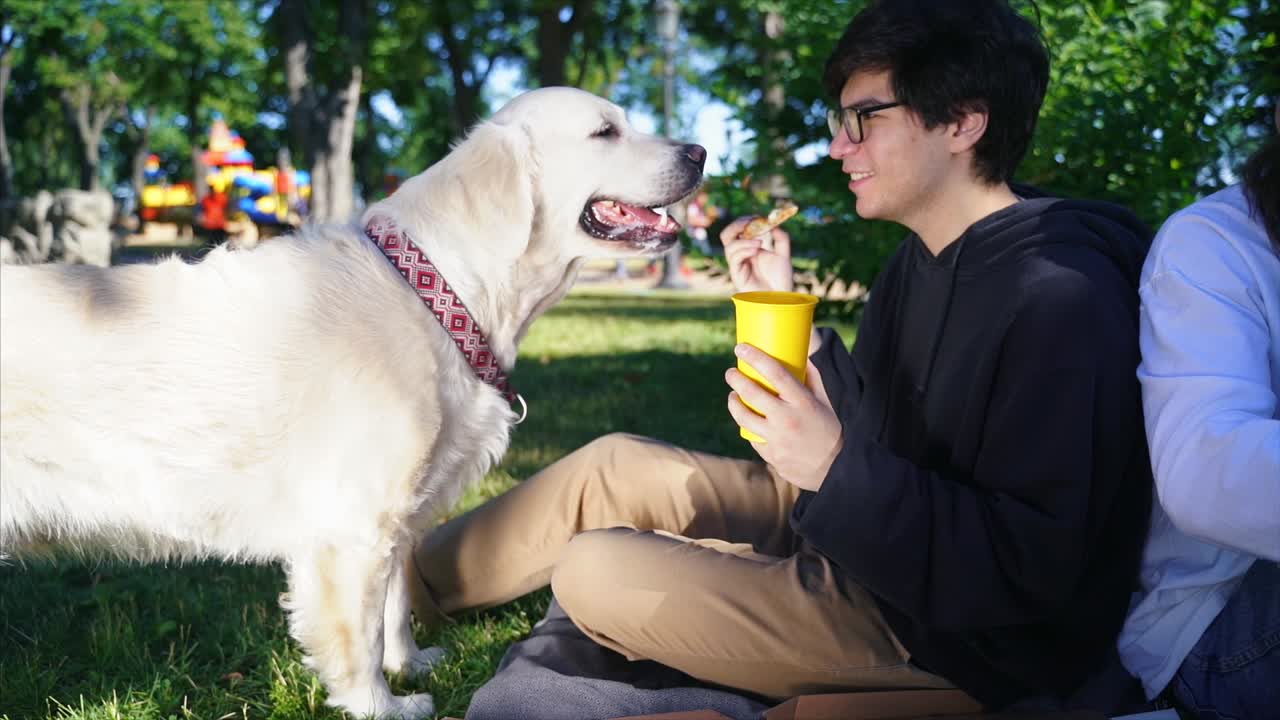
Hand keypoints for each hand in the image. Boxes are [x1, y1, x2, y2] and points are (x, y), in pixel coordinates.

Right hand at [720, 216, 793, 292]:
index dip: (745, 221)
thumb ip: (781, 238)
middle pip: (727, 235)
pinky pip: (734, 258)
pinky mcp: (737, 275)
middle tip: (750, 223)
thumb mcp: (784, 254)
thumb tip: (774, 224)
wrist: (781, 299)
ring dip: (744, 239)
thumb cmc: (781, 280)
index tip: (758, 217)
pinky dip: (744, 249)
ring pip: (729, 246)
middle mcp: (741, 255)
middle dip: (736, 225)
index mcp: (749, 248)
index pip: (739, 229)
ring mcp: (738, 265)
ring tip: (760, 242)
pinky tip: (757, 250)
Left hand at [725, 344, 841, 491]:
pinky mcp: (771, 456)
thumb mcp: (826, 401)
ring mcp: (777, 439)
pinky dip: (749, 427)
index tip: (741, 347)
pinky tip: (748, 421)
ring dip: (734, 403)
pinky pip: (753, 438)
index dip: (755, 357)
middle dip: (736, 379)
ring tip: (733, 396)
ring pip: (744, 417)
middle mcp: (788, 419)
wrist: (836, 469)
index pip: (775, 373)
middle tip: (731, 372)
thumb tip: (802, 354)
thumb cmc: (831, 429)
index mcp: (803, 402)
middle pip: (752, 393)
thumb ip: (813, 378)